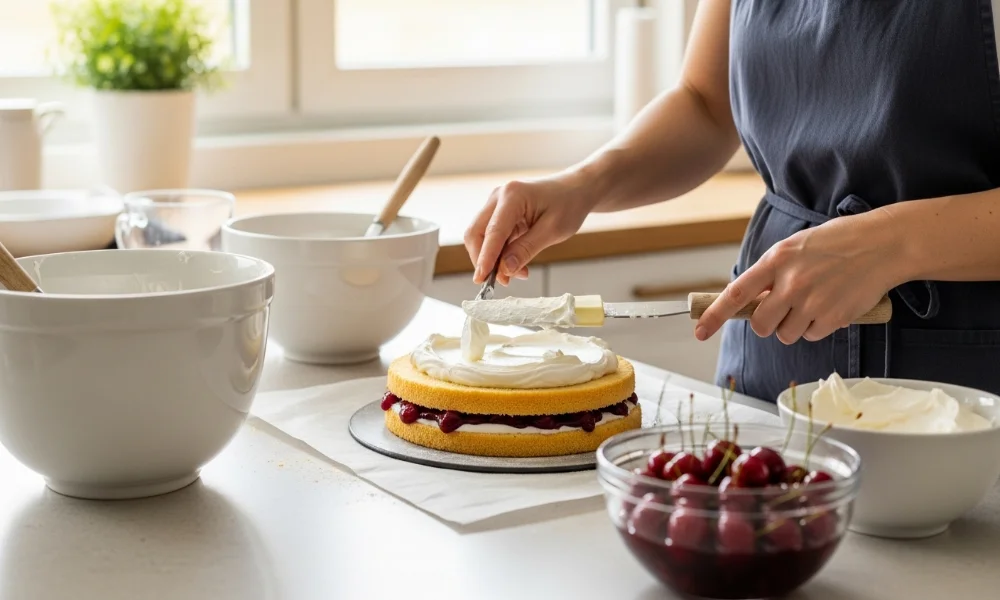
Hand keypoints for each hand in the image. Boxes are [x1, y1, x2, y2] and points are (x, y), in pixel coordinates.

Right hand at [464, 172, 596, 284]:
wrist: (575, 190)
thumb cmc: (569, 204)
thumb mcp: (553, 231)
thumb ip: (526, 249)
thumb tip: (505, 269)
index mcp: (512, 196)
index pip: (493, 231)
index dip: (485, 257)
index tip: (482, 279)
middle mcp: (499, 197)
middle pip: (476, 233)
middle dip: (483, 259)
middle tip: (498, 282)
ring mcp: (497, 204)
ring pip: (482, 237)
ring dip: (493, 259)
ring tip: (516, 274)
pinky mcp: (500, 214)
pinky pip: (493, 238)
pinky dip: (500, 254)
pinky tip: (516, 265)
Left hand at [694, 210, 901, 343]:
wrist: (884, 244)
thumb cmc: (838, 242)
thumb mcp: (796, 247)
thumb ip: (772, 272)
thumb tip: (752, 300)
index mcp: (776, 260)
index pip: (736, 294)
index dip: (714, 316)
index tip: (700, 331)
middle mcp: (790, 283)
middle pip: (760, 325)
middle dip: (767, 323)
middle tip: (783, 310)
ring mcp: (812, 302)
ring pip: (786, 334)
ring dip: (795, 325)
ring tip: (814, 300)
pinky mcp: (833, 317)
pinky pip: (812, 336)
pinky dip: (818, 326)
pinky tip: (831, 305)